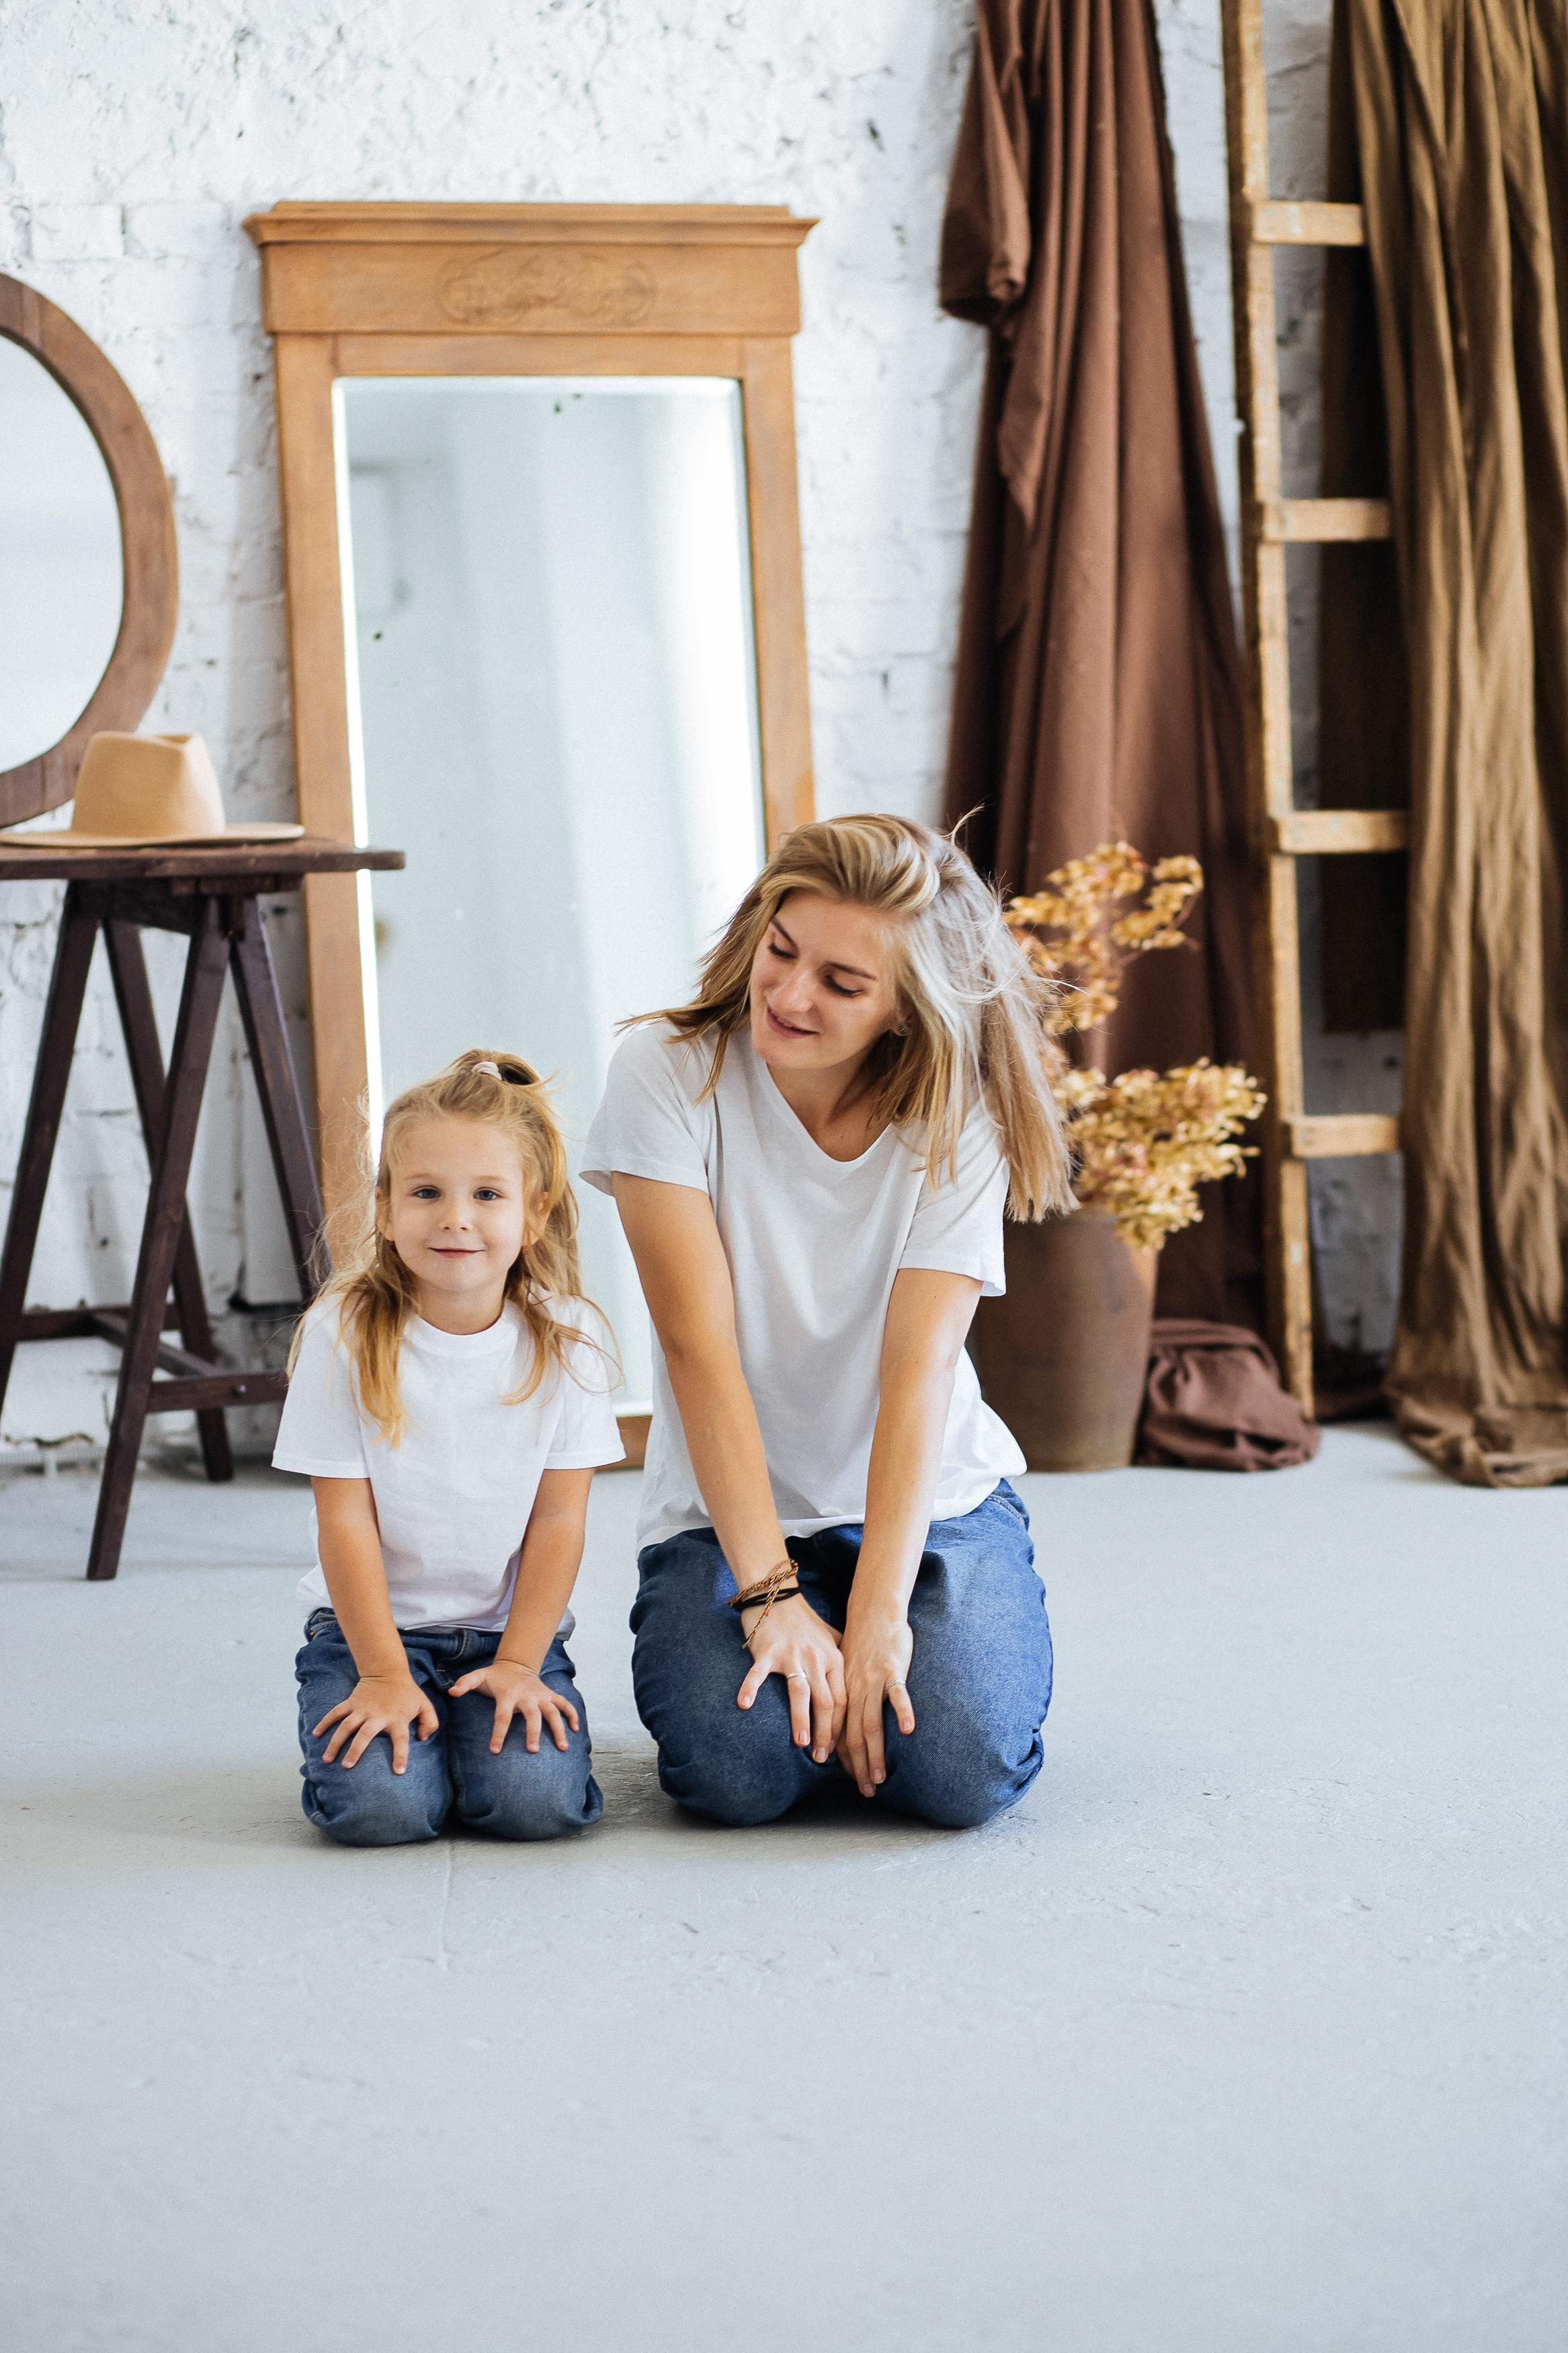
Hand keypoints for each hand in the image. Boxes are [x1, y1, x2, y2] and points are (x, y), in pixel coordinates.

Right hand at [314, 1673, 437, 1773]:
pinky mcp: (351, 1702)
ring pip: (346, 1726)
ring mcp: (362, 1709)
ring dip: (335, 1742)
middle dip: (356, 1750)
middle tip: (347, 1766)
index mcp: (397, 1719)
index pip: (401, 1740)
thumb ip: (430, 1723)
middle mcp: (378, 1715)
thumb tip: (423, 1739)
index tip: (398, 1771)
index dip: (401, 1755)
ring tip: (327, 1759)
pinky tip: (316, 1734)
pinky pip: (335, 1713)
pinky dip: (325, 1722)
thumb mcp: (425, 1705)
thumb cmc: (407, 1693)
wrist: (388, 1671)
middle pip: (365, 1734)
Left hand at [448, 1657, 579, 1754]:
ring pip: (554, 1712)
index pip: (502, 1716)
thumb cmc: (496, 1677)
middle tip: (533, 1750)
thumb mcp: (479, 1676)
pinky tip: (576, 1730)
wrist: (517, 1664)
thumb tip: (451, 1692)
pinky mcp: (551, 1696)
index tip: (495, 1751)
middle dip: (533, 1732)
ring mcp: (542, 1696)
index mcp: (508, 1695)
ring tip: (563, 1748)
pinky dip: (572, 1715)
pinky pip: (565, 1705)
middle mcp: (527, 1696)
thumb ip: (465, 1683)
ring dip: (559, 1729)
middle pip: (533, 1715)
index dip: (498, 1733)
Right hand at [737, 1591, 844, 1762]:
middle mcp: (815, 1657)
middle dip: (826, 1733)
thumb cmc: (804, 1622)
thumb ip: (841, 1661)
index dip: (841, 1727)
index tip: (837, 1751)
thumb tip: (853, 1689)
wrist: (778, 1594)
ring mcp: (791, 1654)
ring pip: (801, 1692)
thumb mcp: (831, 1639)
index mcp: (833, 1658)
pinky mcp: (767, 1650)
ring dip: (802, 1719)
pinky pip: (759, 1673)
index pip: (843, 1699)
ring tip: (802, 1743)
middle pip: (826, 1701)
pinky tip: (745, 1705)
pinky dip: (751, 1688)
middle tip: (821, 1758)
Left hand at [837, 1615, 914, 1796]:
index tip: (851, 1779)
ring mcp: (873, 1682)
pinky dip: (902, 1713)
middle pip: (853, 1735)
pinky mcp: (893, 1670)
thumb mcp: (846, 1671)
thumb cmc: (863, 1644)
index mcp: (843, 1692)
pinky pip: (897, 1694)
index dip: (844, 1758)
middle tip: (866, 1791)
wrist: (873, 1612)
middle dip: (858, 1766)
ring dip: (876, 1753)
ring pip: (871, 1723)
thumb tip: (847, 1723)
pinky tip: (908, 1731)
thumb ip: (847, 1697)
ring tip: (880, 1777)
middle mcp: (854, 1691)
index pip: (839, 1732)